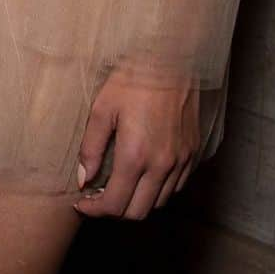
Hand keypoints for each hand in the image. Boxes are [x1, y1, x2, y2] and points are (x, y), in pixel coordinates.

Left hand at [75, 67, 199, 219]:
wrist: (171, 61)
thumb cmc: (132, 80)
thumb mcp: (102, 109)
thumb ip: (91, 148)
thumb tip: (83, 178)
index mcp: (136, 155)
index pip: (116, 204)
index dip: (95, 210)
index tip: (81, 203)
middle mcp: (162, 165)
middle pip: (138, 212)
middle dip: (114, 210)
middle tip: (96, 197)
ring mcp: (181, 162)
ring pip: (158, 203)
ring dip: (136, 202)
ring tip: (117, 186)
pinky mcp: (193, 155)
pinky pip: (175, 187)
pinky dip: (156, 191)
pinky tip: (141, 175)